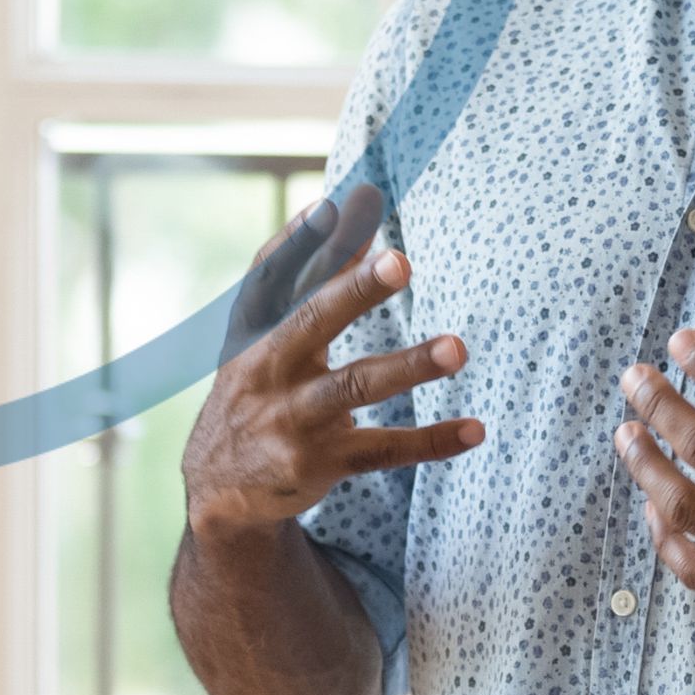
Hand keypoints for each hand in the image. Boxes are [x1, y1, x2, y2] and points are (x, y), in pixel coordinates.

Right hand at [177, 235, 481, 549]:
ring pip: (354, 387)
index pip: (272, 277)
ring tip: (457, 348)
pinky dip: (431, 441)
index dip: (299, 241)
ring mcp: (293, 419)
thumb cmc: (255, 392)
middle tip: (400, 261)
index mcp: (252, 332)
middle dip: (355, 291)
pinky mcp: (320, 463)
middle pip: (312, 323)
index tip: (333, 205)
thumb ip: (309, 276)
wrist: (219, 491)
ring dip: (408, 366)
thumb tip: (347, 202)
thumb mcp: (263, 338)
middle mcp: (266, 370)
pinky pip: (383, 450)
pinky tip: (475, 429)